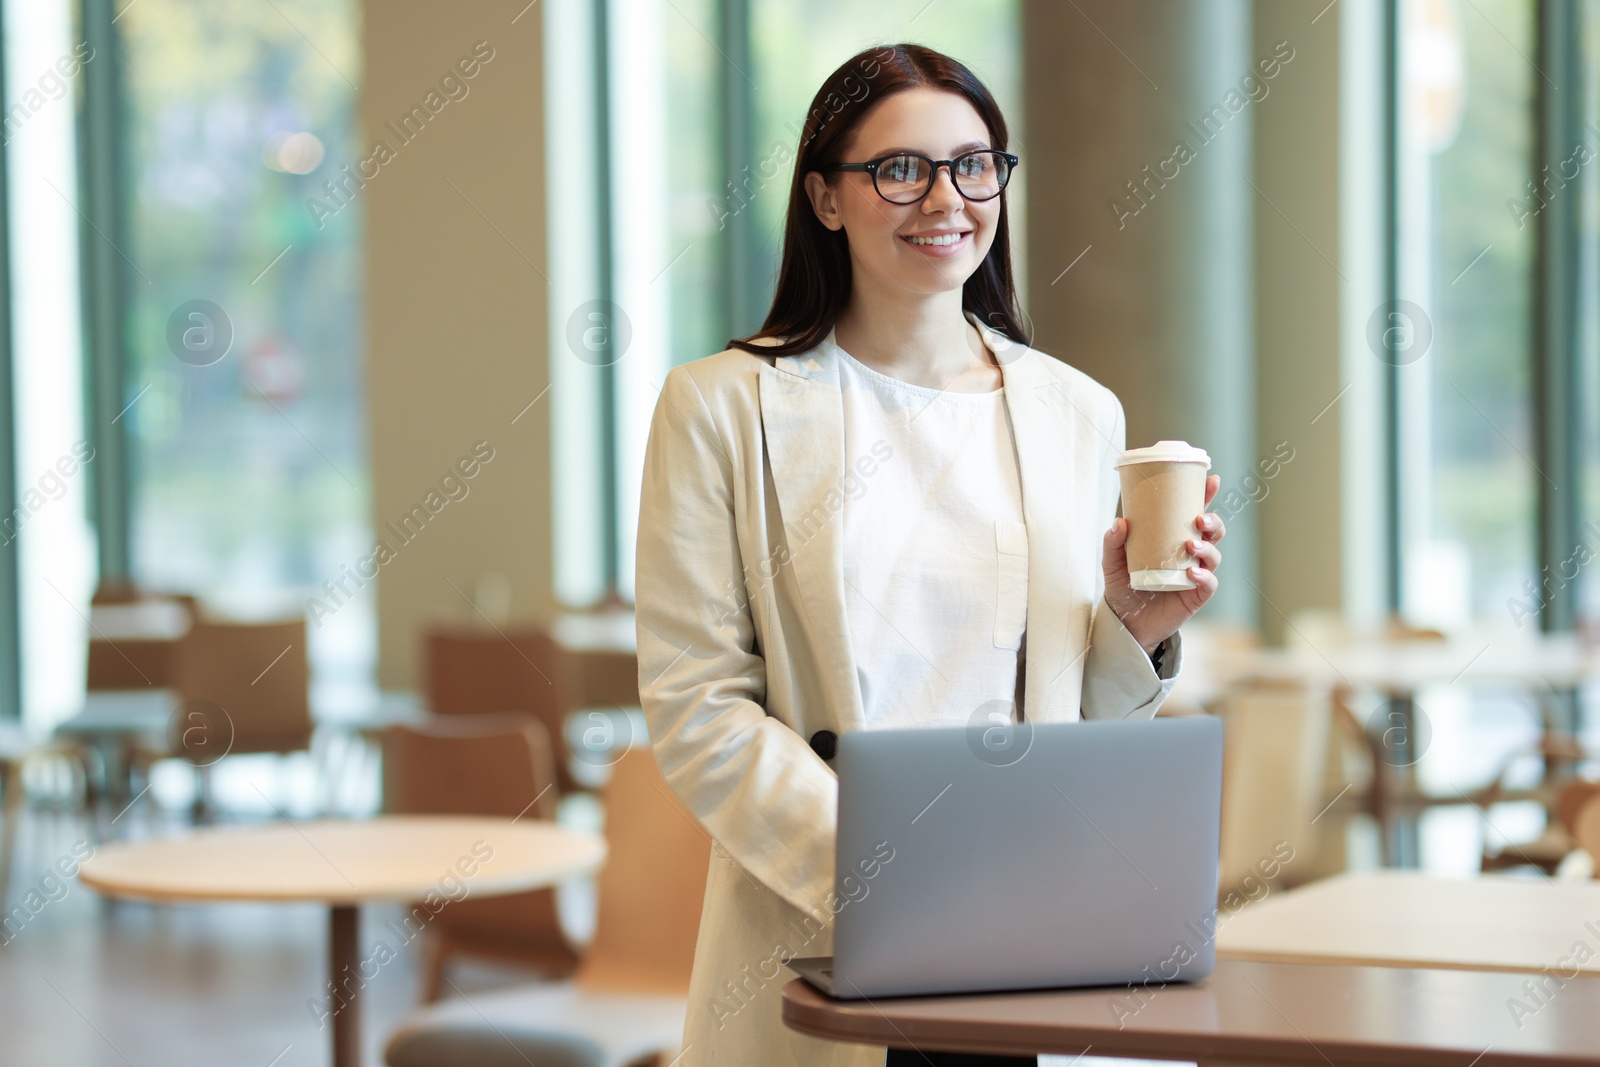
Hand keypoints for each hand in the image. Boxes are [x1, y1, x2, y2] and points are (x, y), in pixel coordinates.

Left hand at [1102, 474, 1223, 653]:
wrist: (1124, 622)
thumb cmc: (1123, 586)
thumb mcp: (1112, 562)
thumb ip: (1113, 542)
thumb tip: (1120, 521)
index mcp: (1174, 538)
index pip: (1195, 513)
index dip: (1206, 496)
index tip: (1211, 480)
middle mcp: (1189, 554)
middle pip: (1213, 532)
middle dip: (1213, 521)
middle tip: (1198, 518)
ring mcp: (1195, 574)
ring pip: (1214, 555)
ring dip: (1207, 547)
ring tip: (1190, 544)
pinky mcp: (1195, 596)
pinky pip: (1208, 584)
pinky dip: (1204, 576)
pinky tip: (1192, 572)